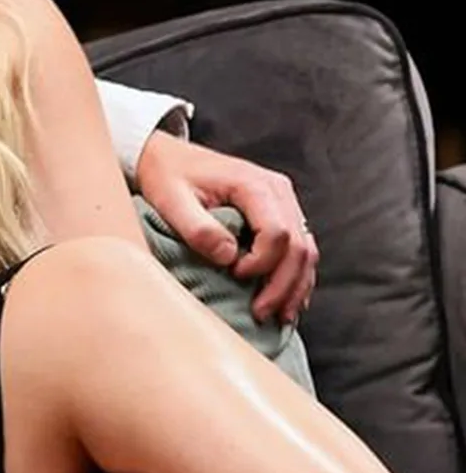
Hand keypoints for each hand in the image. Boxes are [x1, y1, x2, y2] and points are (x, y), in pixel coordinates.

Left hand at [136, 132, 317, 323]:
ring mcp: (282, 201)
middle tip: (262, 313)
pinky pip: (298, 247)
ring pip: (306, 249)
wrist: (167, 157)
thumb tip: (229, 256)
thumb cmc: (168, 175)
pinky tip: (285, 298)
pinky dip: (295, 275)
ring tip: (279, 315)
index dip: (261, 262)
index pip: (277, 232)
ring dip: (294, 285)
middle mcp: (277, 190)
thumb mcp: (171, 200)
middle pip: (299, 246)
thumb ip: (199, 228)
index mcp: (253, 184)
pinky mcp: (278, 212)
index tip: (235, 275)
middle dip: (283, 285)